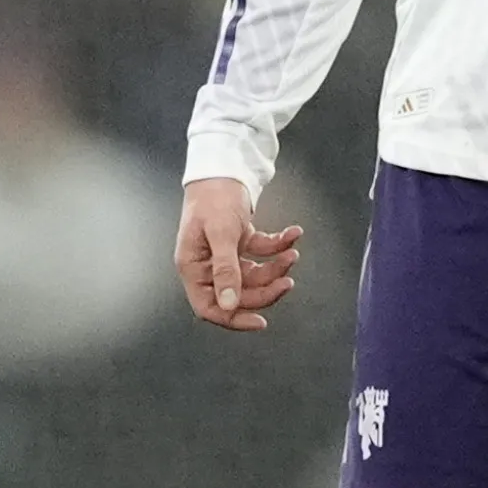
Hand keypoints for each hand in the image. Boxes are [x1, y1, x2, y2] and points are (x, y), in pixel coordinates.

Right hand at [175, 178, 302, 330]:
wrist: (223, 165)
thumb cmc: (214, 197)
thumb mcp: (221, 233)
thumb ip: (225, 270)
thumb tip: (229, 304)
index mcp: (194, 267)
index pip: (209, 307)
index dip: (233, 318)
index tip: (260, 322)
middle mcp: (208, 264)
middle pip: (238, 293)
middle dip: (265, 288)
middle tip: (288, 280)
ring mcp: (224, 253)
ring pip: (254, 274)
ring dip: (276, 266)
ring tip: (292, 253)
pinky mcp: (239, 240)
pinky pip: (262, 252)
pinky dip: (279, 245)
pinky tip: (294, 234)